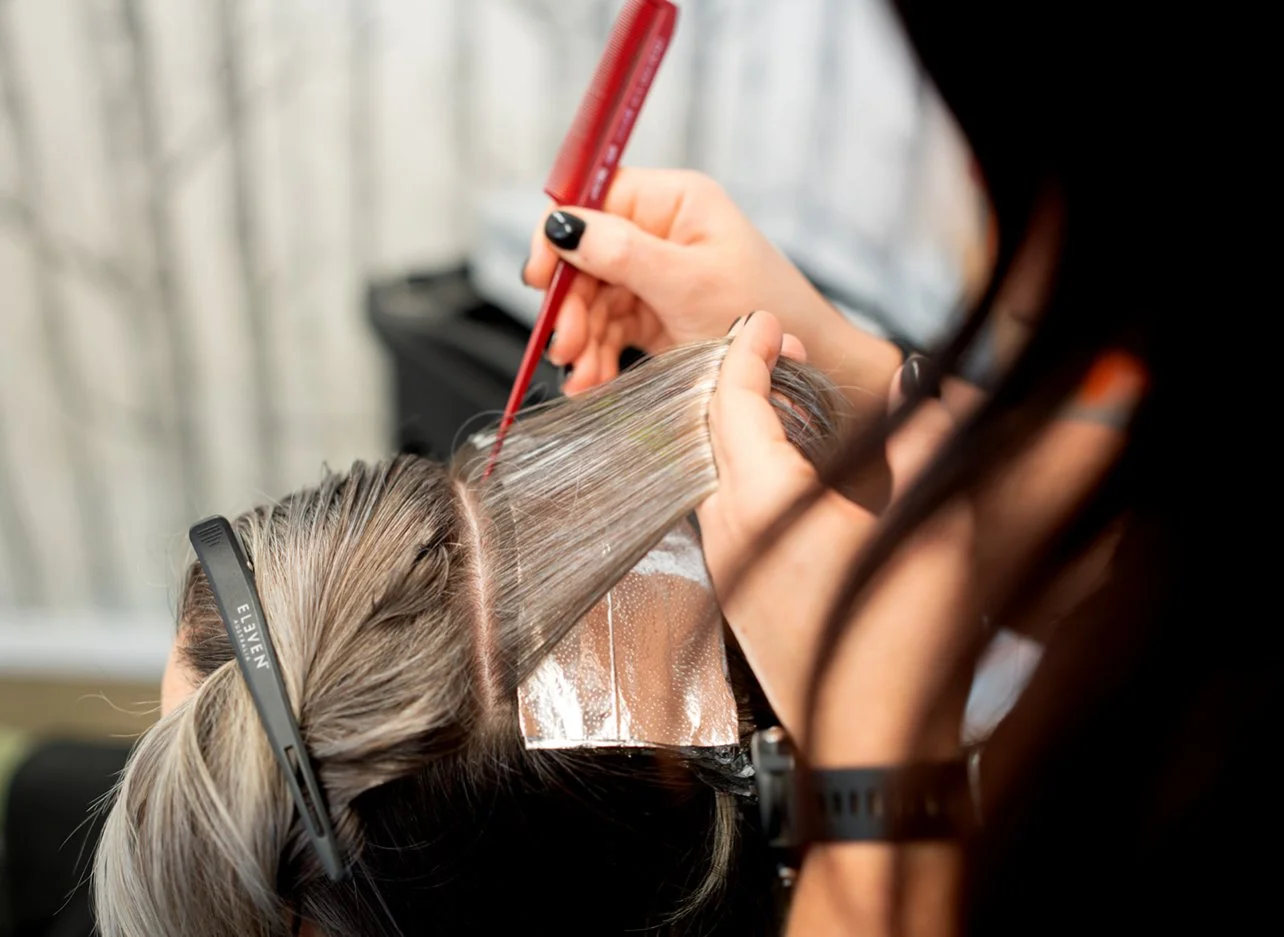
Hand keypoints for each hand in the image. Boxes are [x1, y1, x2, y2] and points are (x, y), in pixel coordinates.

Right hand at [523, 168, 900, 409]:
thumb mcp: (689, 283)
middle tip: (565, 346)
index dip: (560, 234)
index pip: (596, 199)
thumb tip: (562, 226)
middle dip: (572, 305)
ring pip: (593, 299)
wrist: (804, 367)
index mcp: (676, 201)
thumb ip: (624, 254)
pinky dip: (597, 355)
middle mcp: (662, 231)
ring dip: (581, 338)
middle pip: (587, 257)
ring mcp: (656, 275)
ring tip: (581, 376)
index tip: (539, 277)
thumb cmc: (764, 312)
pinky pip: (610, 329)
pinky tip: (591, 382)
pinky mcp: (654, 314)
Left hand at [696, 312, 976, 758]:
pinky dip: (743, 468)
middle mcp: (729, 527)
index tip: (766, 322)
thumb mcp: (930, 519)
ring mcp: (726, 561)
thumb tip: (912, 384)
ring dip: (739, 426)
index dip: (748, 351)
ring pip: (713, 469)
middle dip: (742, 380)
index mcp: (766, 500)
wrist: (874, 735)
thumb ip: (919, 437)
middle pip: (712, 429)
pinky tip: (784, 469)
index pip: (735, 401)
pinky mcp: (735, 588)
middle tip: (783, 354)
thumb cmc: (903, 640)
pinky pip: (722, 507)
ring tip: (786, 404)